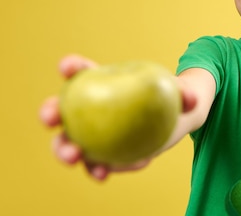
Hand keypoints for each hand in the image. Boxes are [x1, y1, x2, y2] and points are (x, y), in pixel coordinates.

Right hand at [39, 54, 198, 180]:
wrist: (175, 119)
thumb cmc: (172, 96)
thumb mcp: (181, 92)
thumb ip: (186, 93)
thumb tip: (190, 99)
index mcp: (103, 82)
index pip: (83, 71)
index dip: (71, 67)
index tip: (67, 67)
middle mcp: (90, 108)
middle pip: (62, 109)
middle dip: (49, 112)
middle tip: (51, 119)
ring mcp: (93, 133)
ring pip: (69, 141)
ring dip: (64, 150)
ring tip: (74, 157)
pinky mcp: (102, 154)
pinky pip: (93, 163)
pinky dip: (96, 168)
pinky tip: (104, 173)